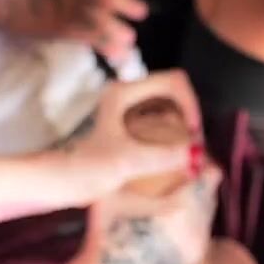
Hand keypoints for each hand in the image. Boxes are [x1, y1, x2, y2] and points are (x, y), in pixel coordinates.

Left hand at [63, 72, 202, 196]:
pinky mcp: (133, 121)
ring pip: (172, 105)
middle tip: (196, 145)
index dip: (191, 104)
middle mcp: (128, 93)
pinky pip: (164, 119)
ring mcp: (130, 106)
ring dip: (185, 125)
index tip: (193, 133)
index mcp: (123, 92)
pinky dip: (176, 133)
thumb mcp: (127, 163)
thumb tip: (198, 155)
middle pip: (176, 91)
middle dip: (191, 115)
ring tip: (190, 151)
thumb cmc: (89, 169)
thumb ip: (162, 157)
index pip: (173, 82)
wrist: (66, 180)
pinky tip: (178, 155)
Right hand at [76, 161, 221, 263]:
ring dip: (200, 200)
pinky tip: (178, 214)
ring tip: (184, 189)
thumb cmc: (106, 234)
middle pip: (210, 195)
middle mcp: (197, 229)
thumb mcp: (114, 193)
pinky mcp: (192, 261)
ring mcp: (197, 248)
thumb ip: (134, 167)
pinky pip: (200, 232)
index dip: (204, 163)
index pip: (209, 177)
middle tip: (190, 168)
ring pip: (207, 215)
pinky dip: (194, 219)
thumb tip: (147, 146)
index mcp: (181, 209)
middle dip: (203, 180)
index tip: (194, 155)